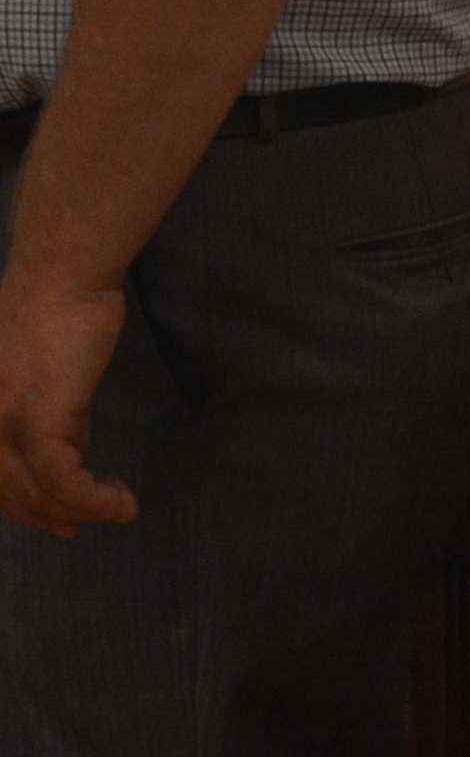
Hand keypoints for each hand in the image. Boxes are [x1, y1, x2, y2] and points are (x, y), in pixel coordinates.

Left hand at [0, 261, 136, 537]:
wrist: (63, 276)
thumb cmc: (62, 310)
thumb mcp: (53, 373)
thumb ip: (59, 413)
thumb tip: (77, 448)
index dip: (26, 505)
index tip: (63, 519)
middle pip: (8, 493)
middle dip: (47, 518)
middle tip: (82, 530)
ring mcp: (5, 424)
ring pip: (33, 493)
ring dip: (79, 513)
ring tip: (121, 511)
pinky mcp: (39, 420)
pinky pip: (62, 480)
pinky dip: (92, 499)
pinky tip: (121, 501)